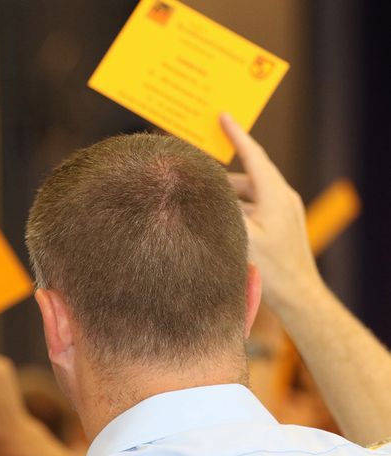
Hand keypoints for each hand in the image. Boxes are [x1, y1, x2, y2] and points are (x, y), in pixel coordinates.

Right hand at [220, 114, 323, 307]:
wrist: (300, 297)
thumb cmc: (273, 269)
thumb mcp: (242, 237)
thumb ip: (224, 211)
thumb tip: (204, 193)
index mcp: (275, 195)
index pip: (253, 156)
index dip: (236, 135)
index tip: (223, 116)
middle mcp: (283, 197)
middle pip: (248, 173)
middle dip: (222, 171)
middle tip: (197, 169)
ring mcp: (285, 211)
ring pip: (250, 192)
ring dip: (228, 194)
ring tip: (204, 202)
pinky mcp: (282, 224)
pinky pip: (255, 205)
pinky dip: (237, 207)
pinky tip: (220, 221)